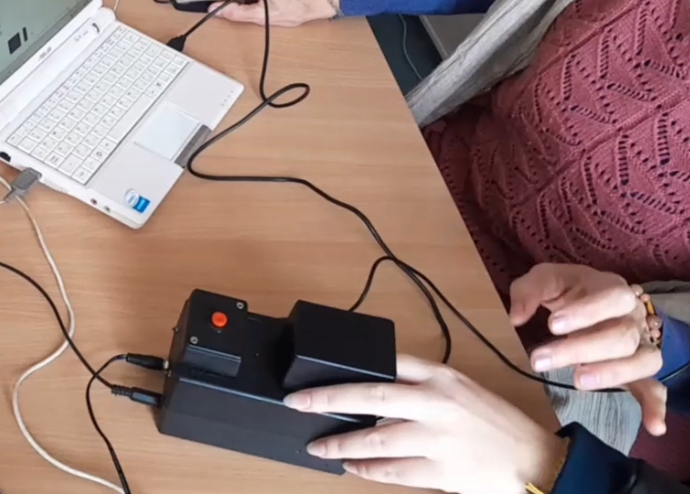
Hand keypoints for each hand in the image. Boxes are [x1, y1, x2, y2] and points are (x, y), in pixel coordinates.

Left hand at [286, 355, 566, 493]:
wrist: (534, 460)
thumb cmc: (494, 423)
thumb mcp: (460, 387)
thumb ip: (421, 382)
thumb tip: (373, 383)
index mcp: (441, 376)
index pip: (389, 361)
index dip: (350, 362)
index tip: (317, 367)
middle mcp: (436, 403)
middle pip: (371, 397)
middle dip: (329, 399)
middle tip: (298, 402)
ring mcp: (438, 439)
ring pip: (376, 440)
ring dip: (341, 444)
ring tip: (318, 445)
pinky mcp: (441, 472)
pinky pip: (393, 472)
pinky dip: (368, 470)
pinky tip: (350, 466)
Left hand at [509, 263, 666, 434]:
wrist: (588, 300)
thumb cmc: (567, 290)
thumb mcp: (545, 279)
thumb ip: (528, 291)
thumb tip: (516, 317)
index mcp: (613, 289)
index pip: (613, 298)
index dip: (587, 312)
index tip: (552, 325)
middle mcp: (633, 318)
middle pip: (622, 336)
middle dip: (581, 349)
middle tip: (540, 360)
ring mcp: (639, 345)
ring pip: (641, 361)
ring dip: (612, 374)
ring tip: (578, 381)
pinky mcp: (636, 370)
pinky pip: (653, 388)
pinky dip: (654, 406)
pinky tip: (652, 426)